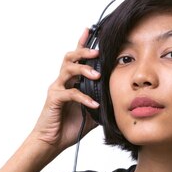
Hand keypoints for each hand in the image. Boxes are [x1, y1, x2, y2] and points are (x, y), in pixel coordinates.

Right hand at [30, 28, 100, 151]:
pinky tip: (94, 104)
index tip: (91, 29)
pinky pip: (70, 93)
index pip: (77, 58)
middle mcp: (63, 81)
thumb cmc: (69, 126)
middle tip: (98, 52)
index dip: (82, 43)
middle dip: (84, 51)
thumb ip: (102, 101)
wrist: (52, 142)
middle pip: (71, 57)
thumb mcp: (92, 113)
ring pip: (68, 69)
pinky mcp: (54, 99)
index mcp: (72, 81)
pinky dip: (83, 97)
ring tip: (96, 75)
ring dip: (83, 69)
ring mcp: (57, 88)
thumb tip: (119, 98)